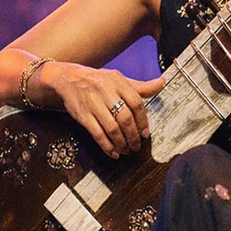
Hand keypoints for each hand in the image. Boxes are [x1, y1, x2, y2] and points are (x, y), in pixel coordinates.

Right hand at [43, 62, 165, 157]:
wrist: (68, 79)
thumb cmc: (97, 81)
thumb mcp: (118, 79)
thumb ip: (140, 86)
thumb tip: (161, 82)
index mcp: (117, 81)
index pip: (136, 102)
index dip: (143, 121)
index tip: (145, 134)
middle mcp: (105, 90)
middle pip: (125, 118)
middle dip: (133, 136)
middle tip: (136, 146)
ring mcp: (92, 103)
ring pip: (112, 128)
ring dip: (121, 143)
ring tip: (126, 150)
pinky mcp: (82, 115)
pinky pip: (97, 134)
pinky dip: (107, 146)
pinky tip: (113, 152)